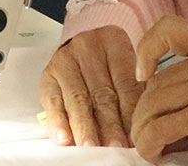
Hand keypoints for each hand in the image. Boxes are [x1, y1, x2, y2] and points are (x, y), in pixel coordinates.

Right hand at [40, 25, 143, 147]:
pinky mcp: (48, 75)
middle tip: (115, 146)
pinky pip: (52, 101)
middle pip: (101, 92)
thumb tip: (140, 130)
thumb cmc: (110, 64)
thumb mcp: (127, 68)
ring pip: (77, 98)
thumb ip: (134, 95)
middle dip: (109, 124)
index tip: (134, 136)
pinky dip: (58, 122)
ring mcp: (65, 59)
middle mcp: (87, 46)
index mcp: (113, 41)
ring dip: (85, 127)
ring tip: (92, 146)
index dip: (130, 112)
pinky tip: (64, 138)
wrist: (82, 48)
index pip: (125, 81)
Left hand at [131, 16, 187, 165]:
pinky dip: (150, 144)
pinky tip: (155, 153)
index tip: (141, 74)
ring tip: (150, 146)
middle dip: (146, 110)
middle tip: (148, 130)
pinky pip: (159, 128)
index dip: (146, 49)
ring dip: (144, 130)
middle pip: (156, 81)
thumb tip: (161, 88)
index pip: (170, 28)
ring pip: (152, 105)